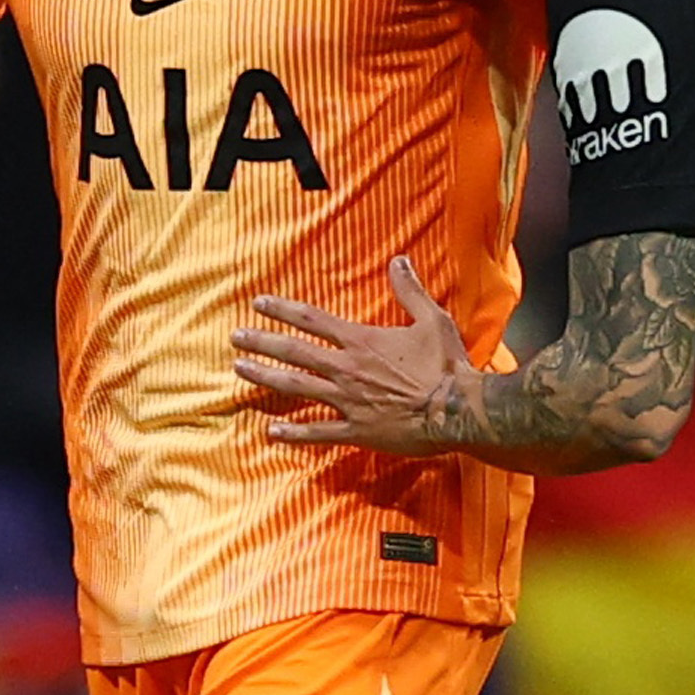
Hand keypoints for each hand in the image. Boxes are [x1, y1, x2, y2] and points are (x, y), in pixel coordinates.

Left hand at [230, 256, 473, 454]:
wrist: (458, 410)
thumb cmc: (446, 365)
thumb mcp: (431, 319)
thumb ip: (410, 290)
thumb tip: (399, 260)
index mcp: (361, 341)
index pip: (312, 320)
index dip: (283, 309)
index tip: (258, 303)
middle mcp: (346, 369)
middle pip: (294, 352)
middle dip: (262, 342)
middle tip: (235, 337)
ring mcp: (348, 401)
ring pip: (297, 388)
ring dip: (265, 378)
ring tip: (240, 370)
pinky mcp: (357, 431)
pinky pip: (318, 433)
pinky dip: (293, 433)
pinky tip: (271, 432)